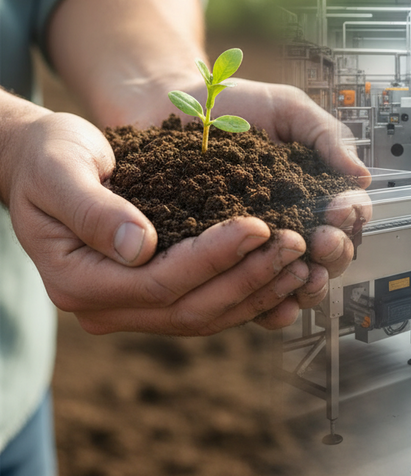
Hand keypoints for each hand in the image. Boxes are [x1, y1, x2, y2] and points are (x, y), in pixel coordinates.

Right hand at [5, 111, 366, 333]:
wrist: (44, 165)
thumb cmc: (50, 159)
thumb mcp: (60, 171)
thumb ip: (94, 210)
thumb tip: (140, 247)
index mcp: (78, 281)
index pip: (158, 282)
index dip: (213, 257)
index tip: (258, 225)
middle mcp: (106, 306)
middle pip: (190, 309)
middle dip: (248, 277)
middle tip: (296, 244)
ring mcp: (132, 307)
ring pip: (206, 316)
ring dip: (258, 290)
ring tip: (302, 260)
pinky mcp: (156, 296)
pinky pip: (209, 306)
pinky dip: (250, 294)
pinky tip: (285, 276)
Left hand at [202, 79, 372, 329]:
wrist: (176, 107)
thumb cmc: (235, 106)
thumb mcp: (290, 110)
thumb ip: (328, 137)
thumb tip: (362, 177)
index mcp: (315, 190)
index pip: (347, 215)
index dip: (350, 216)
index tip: (340, 208)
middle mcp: (294, 222)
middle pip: (331, 255)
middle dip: (335, 251)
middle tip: (323, 239)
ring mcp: (261, 247)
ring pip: (300, 282)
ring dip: (311, 284)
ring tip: (307, 274)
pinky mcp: (227, 265)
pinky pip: (255, 299)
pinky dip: (272, 308)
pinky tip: (277, 305)